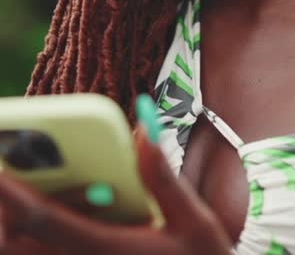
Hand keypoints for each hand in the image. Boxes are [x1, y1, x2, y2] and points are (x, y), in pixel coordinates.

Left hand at [0, 127, 232, 254]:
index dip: (14, 197)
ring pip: (26, 254)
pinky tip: (38, 216)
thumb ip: (164, 179)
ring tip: (12, 190)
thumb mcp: (196, 223)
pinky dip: (29, 240)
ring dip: (13, 226)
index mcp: (110, 251)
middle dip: (3, 211)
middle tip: (3, 174)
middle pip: (22, 243)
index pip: (48, 221)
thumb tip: (142, 131)